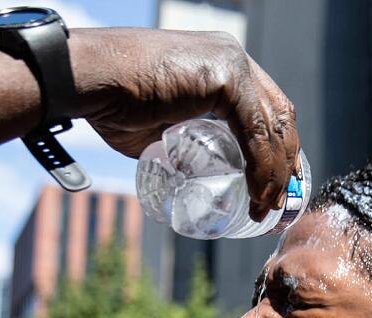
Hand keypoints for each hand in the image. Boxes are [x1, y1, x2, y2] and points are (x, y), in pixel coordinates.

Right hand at [70, 28, 300, 220]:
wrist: (87, 80)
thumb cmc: (109, 102)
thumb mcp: (157, 126)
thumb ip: (178, 142)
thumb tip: (184, 170)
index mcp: (221, 61)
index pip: (267, 105)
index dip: (277, 146)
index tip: (275, 182)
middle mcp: (232, 55)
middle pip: (278, 114)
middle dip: (284, 162)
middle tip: (276, 201)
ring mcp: (231, 63)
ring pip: (271, 126)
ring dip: (274, 173)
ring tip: (264, 208)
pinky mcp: (224, 77)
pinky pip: (254, 132)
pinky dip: (260, 168)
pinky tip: (257, 194)